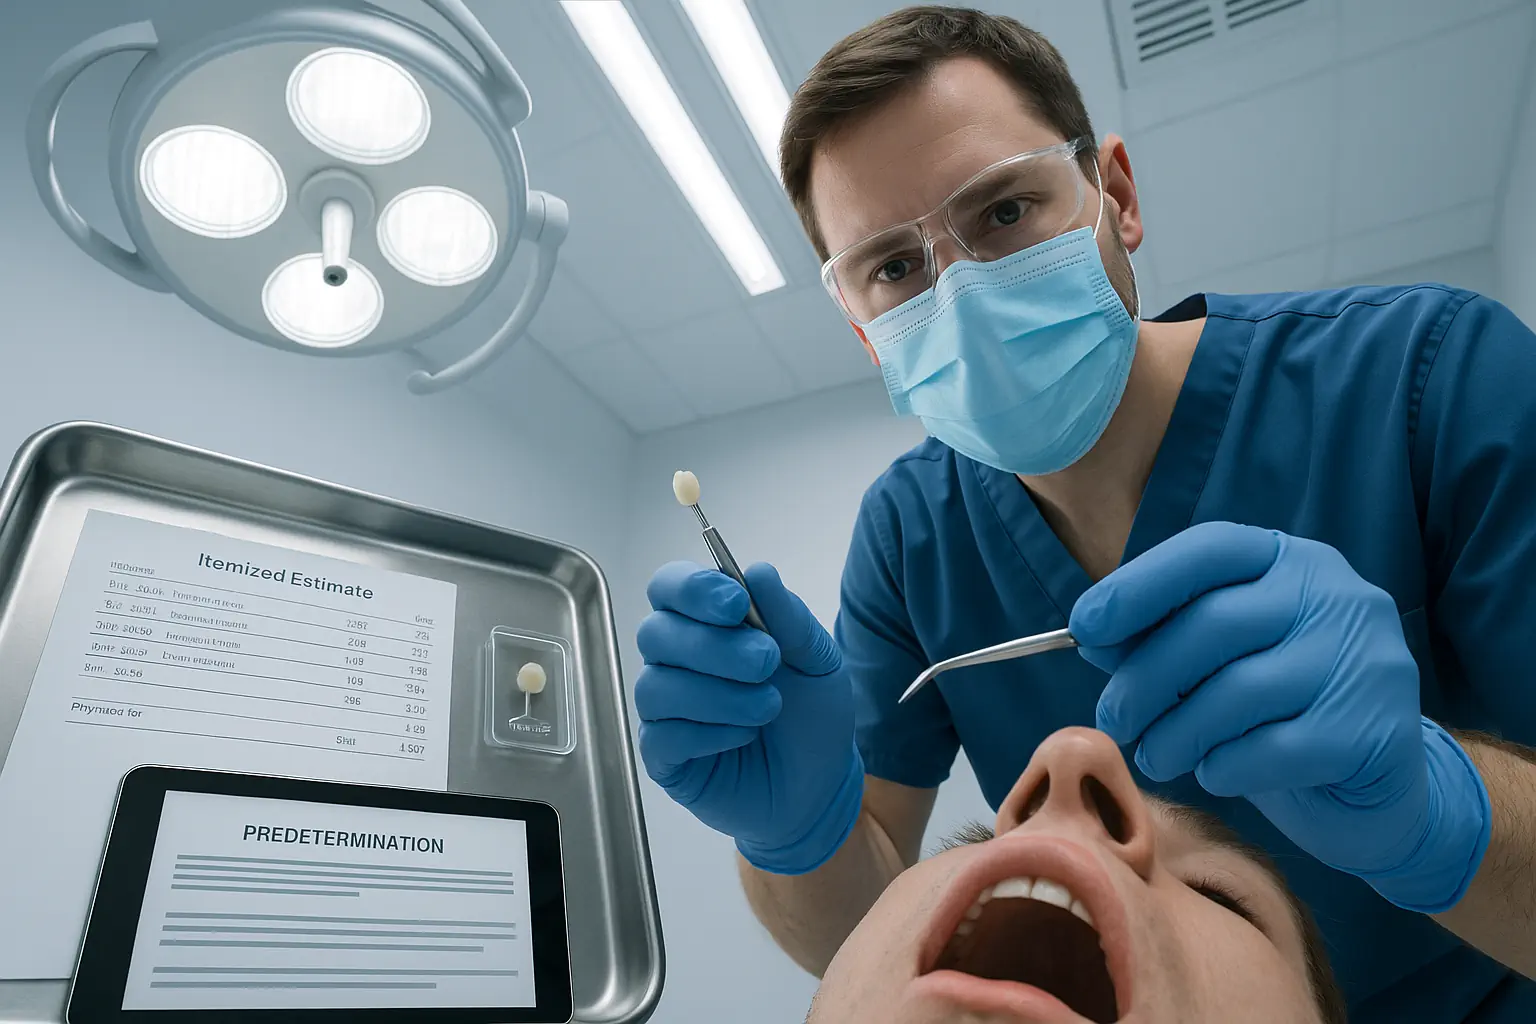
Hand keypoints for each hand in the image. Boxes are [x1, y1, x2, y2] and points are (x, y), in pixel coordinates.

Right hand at [634, 561, 862, 874]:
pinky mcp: (663, 755)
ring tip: (768, 707)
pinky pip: (663, 735)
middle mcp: (676, 660)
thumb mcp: (819, 662)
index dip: (693, 589)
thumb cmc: (813, 716)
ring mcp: (665, 708)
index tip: (736, 604)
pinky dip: (710, 732)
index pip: (670, 587)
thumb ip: (790, 618)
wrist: (820, 787)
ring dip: (720, 694)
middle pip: (656, 632)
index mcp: (707, 623)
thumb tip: (758, 572)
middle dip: (715, 646)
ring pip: (658, 685)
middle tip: (767, 663)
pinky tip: (744, 736)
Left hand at [1069, 522, 1490, 911]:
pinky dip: (1222, 766)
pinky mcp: (1375, 732)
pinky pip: (1269, 749)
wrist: (1374, 789)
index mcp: (1292, 561)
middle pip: (1213, 623)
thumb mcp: (1216, 662)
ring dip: (1175, 733)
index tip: (1084, 628)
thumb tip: (1094, 637)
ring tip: (1156, 755)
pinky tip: (1214, 772)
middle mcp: (1337, 597)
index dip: (1138, 586)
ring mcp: (1365, 661)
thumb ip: (1160, 638)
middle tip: (1116, 718)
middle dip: (1145, 678)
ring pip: (1237, 691)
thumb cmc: (1277, 712)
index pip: (1209, 550)